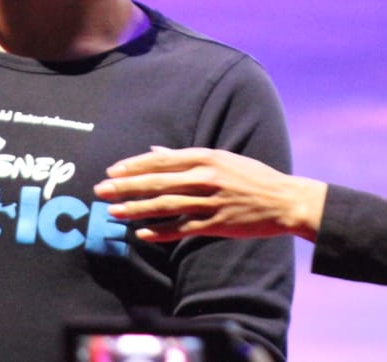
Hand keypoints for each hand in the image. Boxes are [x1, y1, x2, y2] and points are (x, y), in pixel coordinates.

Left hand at [95, 147, 326, 242]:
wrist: (285, 200)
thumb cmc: (252, 177)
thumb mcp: (222, 159)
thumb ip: (186, 157)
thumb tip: (155, 152)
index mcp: (207, 157)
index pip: (162, 161)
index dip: (135, 166)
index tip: (112, 170)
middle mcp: (206, 177)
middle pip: (158, 182)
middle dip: (126, 186)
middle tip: (102, 190)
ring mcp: (212, 202)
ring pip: (166, 206)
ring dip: (137, 209)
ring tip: (113, 212)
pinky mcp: (218, 225)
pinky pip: (183, 228)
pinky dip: (162, 231)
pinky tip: (142, 234)